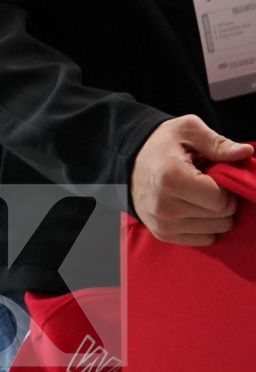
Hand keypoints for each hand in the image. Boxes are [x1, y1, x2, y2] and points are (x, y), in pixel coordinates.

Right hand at [131, 115, 253, 245]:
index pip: (222, 201)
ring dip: (215, 215)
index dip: (228, 189)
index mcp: (171, 178)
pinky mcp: (162, 234)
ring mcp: (162, 223)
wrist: (128, 160)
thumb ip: (218, 143)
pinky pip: (204, 240)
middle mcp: (164, 206)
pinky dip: (206, 227)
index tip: (217, 178)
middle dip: (224, 203)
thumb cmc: (161, 144)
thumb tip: (245, 152)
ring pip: (215, 231)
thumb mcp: (187, 131)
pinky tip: (195, 210)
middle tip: (210, 187)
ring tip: (200, 197)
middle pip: (221, 218)